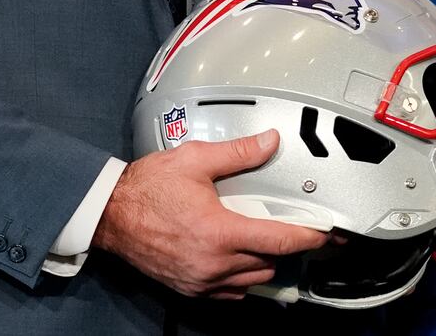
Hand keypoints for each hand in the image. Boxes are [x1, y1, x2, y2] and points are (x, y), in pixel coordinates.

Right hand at [92, 129, 328, 298]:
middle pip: (270, 263)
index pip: (279, 240)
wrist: (110, 215)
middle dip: (288, 248)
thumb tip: (268, 142)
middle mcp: (213, 263)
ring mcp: (202, 280)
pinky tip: (240, 258)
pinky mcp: (191, 288)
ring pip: (252, 280)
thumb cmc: (146, 190)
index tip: (325, 233)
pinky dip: (242, 277)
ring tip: (266, 239)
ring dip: (265, 262)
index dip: (309, 236)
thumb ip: (237, 153)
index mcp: (219, 232)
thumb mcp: (194, 160)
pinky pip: (230, 292)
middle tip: (296, 230)